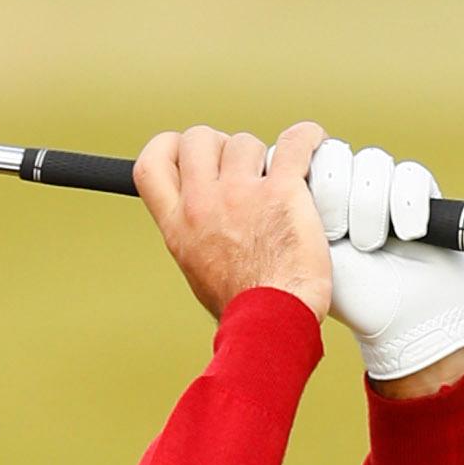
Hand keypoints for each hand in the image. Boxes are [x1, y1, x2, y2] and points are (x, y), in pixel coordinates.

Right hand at [133, 122, 332, 323]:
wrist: (270, 325)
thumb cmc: (243, 310)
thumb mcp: (197, 271)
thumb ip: (197, 235)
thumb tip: (210, 223)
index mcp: (178, 225)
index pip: (151, 164)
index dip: (170, 147)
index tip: (189, 153)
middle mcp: (203, 204)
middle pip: (198, 139)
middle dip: (221, 145)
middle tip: (242, 167)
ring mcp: (241, 194)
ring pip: (245, 142)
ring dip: (263, 155)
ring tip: (279, 181)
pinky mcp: (281, 190)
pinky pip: (294, 142)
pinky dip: (307, 139)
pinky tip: (312, 146)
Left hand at [304, 138, 463, 391]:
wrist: (405, 324)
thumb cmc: (351, 297)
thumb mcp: (307, 252)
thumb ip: (289, 209)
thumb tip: (283, 163)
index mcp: (316, 201)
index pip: (306, 160)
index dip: (310, 187)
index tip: (310, 227)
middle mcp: (350, 190)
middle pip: (336, 155)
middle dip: (335, 198)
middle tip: (337, 237)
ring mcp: (385, 189)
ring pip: (372, 163)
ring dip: (369, 210)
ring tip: (370, 247)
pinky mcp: (421, 192)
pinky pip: (410, 175)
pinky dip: (407, 206)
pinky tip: (407, 235)